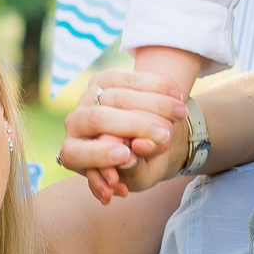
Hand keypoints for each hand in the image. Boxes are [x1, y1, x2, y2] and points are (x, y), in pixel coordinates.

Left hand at [58, 70, 189, 204]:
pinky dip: (155, 84)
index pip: (76, 154)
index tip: (127, 156)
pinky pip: (128, 77)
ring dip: (154, 104)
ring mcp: (88, 99)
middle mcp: (74, 124)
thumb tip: (130, 158)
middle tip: (164, 134)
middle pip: (97, 119)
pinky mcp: (104, 79)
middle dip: (133, 125)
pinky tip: (176, 92)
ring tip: (180, 112)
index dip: (99, 154)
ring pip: (117, 96)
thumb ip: (133, 171)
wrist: (147, 139)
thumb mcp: (139, 176)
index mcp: (73, 154)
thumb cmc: (140, 167)